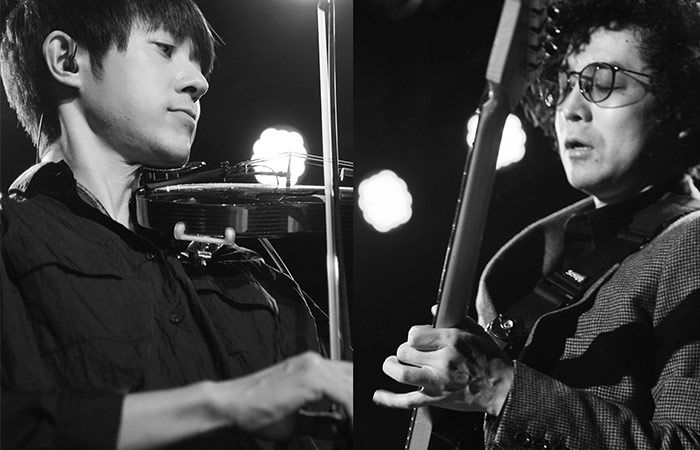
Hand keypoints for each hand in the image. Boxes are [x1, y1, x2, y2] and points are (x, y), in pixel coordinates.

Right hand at [215, 351, 352, 439]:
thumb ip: (320, 422)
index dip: (359, 398)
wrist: (231, 407)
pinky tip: (349, 429)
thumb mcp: (296, 421)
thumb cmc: (255, 412)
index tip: (359, 421)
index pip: (349, 377)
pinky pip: (344, 394)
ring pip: (353, 384)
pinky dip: (351, 412)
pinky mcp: (310, 377)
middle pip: (355, 378)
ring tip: (356, 432)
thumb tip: (339, 428)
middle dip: (362, 402)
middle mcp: (315, 363)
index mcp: (312, 369)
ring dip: (359, 409)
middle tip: (360, 429)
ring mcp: (313, 367)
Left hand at [373, 319, 512, 415]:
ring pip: (401, 372)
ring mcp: (437, 381)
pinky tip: (380, 395)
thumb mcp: (476, 332)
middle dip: (405, 350)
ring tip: (392, 363)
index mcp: (451, 341)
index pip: (415, 334)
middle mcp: (442, 360)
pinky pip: (407, 401)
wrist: (503, 389)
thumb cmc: (492, 360)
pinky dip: (390, 400)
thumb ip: (455, 318)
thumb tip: (434, 308)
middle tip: (410, 353)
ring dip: (391, 366)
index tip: (419, 339)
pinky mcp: (436, 399)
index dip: (414, 336)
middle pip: (405, 351)